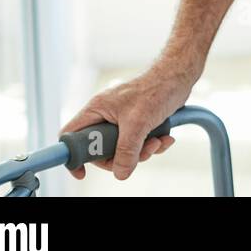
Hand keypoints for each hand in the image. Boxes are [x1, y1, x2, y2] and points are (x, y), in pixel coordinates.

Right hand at [59, 60, 196, 180]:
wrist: (179, 77)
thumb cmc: (156, 89)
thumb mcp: (138, 123)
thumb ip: (127, 150)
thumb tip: (120, 173)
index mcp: (97, 109)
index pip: (71, 135)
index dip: (73, 155)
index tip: (83, 172)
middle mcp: (105, 115)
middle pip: (100, 149)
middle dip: (121, 156)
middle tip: (138, 154)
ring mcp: (121, 120)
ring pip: (122, 149)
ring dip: (141, 151)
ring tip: (157, 141)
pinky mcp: (137, 123)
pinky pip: (137, 144)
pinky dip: (151, 145)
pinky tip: (165, 138)